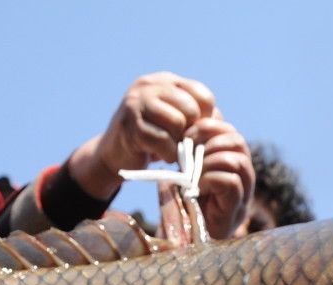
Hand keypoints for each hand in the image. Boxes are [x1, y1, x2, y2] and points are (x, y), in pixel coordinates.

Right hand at [68, 72, 215, 199]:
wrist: (115, 154)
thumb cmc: (152, 138)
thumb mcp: (176, 121)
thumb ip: (199, 118)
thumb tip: (217, 122)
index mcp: (165, 80)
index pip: (202, 95)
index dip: (205, 119)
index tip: (194, 133)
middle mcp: (149, 85)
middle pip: (191, 108)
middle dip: (191, 132)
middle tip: (182, 144)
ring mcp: (137, 103)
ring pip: (177, 122)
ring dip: (179, 144)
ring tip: (171, 149)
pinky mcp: (130, 125)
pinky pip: (162, 141)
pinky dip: (168, 154)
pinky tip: (162, 156)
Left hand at [188, 115, 253, 238]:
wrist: (181, 248)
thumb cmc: (180, 212)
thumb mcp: (182, 179)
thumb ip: (187, 159)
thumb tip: (185, 136)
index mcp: (230, 166)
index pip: (231, 133)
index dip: (211, 127)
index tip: (187, 134)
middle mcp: (242, 179)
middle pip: (238, 142)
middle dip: (211, 140)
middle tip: (189, 150)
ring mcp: (242, 196)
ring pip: (237, 160)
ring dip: (210, 161)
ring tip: (194, 175)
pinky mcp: (235, 211)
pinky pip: (232, 183)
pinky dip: (211, 179)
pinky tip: (197, 189)